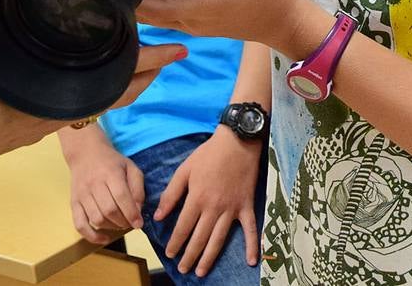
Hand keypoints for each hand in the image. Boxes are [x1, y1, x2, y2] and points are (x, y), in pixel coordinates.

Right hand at [0, 43, 181, 182]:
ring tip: (153, 67)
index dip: (151, 58)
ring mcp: (62, 118)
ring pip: (112, 101)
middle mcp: (73, 105)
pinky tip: (107, 82)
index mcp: (70, 87)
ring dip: (134, 82)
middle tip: (175, 52)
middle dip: (153, 68)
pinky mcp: (48, 126)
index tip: (175, 46)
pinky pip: (91, 107)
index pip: (124, 71)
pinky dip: (108, 91)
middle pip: (128, 89)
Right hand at [61, 128, 145, 242]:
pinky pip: (79, 225)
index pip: (121, 196)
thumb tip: (138, 209)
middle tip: (131, 223)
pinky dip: (91, 236)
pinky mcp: (73, 203)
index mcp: (110, 173)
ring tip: (120, 224)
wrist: (86, 153)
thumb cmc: (112, 162)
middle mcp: (94, 184)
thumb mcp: (130, 167)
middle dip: (123, 222)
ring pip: (96, 219)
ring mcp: (82, 195)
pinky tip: (104, 238)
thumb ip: (137, 187)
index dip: (131, 213)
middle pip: (108, 210)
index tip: (140, 223)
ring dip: (111, 227)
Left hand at [137, 0, 307, 52]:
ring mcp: (191, 26)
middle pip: (146, 13)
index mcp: (201, 7)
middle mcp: (191, 21)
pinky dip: (151, 5)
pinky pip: (164, 18)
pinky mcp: (195, 25)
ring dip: (138, 0)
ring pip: (152, 19)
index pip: (156, 4)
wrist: (283, 23)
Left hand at [155, 127, 263, 275]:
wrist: (238, 141)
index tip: (170, 254)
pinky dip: (252, 245)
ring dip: (209, 257)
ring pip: (219, 238)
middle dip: (189, 255)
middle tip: (182, 269)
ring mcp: (232, 208)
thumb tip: (159, 216)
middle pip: (200, 237)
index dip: (175, 242)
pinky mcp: (246, 205)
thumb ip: (171, 194)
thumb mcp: (185, 169)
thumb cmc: (209, 153)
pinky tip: (251, 261)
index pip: (183, 227)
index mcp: (197, 198)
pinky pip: (250, 228)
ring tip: (201, 271)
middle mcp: (214, 207)